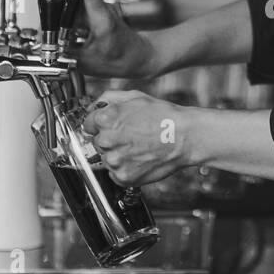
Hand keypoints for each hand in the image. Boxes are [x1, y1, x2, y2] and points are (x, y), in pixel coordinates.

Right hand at [50, 0, 156, 78]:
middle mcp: (103, 10)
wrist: (139, 57)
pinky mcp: (101, 13)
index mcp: (101, 18)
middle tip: (50, 11)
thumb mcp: (89, 63)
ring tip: (57, 24)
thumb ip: (66, 55)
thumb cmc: (123, 59)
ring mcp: (102, 10)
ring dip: (64, 8)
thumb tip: (47, 51)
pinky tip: (67, 30)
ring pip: (78, 0)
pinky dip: (71, 16)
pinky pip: (81, 8)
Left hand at [83, 89, 198, 186]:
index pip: (88, 125)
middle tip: (132, 137)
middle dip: (111, 140)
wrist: (185, 137)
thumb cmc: (163, 116)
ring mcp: (114, 161)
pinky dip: (126, 169)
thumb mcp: (135, 96)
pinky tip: (140, 159)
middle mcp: (106, 140)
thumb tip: (94, 107)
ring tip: (139, 148)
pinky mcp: (123, 177)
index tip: (113, 127)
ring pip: (107, 159)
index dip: (101, 125)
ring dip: (118, 155)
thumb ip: (108, 98)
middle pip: (98, 142)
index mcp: (105, 119)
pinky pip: (116, 174)